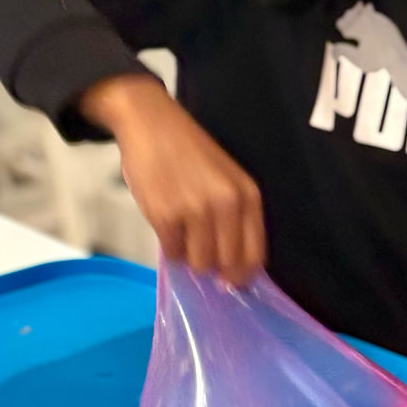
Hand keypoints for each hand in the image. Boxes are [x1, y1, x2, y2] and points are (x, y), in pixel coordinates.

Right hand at [80, 76, 265, 282]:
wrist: (152, 124)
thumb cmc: (190, 154)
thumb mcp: (226, 180)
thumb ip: (234, 217)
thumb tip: (230, 268)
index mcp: (248, 195)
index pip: (255, 255)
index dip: (242, 275)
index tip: (230, 282)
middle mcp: (227, 204)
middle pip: (227, 265)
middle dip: (213, 267)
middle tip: (200, 253)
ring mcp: (196, 210)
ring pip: (199, 263)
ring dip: (189, 256)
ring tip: (182, 233)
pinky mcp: (166, 216)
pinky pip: (172, 253)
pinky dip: (169, 247)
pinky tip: (166, 225)